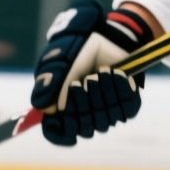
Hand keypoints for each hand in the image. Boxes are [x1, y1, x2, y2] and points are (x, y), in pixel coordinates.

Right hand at [30, 0, 154, 145]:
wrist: (106, 34)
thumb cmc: (78, 47)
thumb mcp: (58, 60)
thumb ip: (48, 81)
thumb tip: (43, 107)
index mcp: (62, 107)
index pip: (59, 134)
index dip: (59, 131)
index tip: (61, 119)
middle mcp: (84, 114)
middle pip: (83, 128)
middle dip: (83, 103)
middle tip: (85, 80)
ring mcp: (106, 112)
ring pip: (104, 120)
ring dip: (102, 93)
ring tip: (101, 71)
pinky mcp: (127, 105)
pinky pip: (125, 109)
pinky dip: (119, 89)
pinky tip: (116, 73)